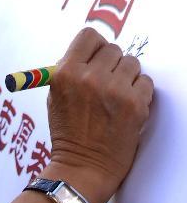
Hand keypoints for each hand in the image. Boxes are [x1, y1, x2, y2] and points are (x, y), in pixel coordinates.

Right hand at [44, 27, 152, 202]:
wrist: (83, 166)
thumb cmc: (68, 132)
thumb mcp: (55, 94)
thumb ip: (71, 69)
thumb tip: (93, 53)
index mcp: (66, 71)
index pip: (89, 36)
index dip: (96, 45)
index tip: (99, 56)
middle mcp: (90, 77)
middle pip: (113, 49)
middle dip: (113, 63)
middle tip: (109, 80)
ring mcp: (114, 90)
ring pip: (132, 63)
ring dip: (128, 76)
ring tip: (118, 94)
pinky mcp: (135, 105)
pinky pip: (146, 82)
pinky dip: (140, 91)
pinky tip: (128, 105)